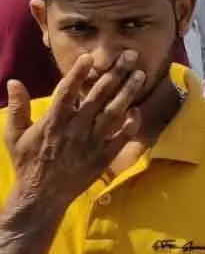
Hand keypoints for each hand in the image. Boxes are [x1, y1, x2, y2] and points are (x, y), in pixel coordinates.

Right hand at [5, 51, 144, 206]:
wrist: (41, 197)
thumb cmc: (28, 163)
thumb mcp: (14, 136)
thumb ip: (17, 108)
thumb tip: (14, 82)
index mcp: (52, 122)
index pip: (66, 92)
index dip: (78, 73)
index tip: (89, 57)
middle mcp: (74, 129)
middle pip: (98, 96)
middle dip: (115, 74)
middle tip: (130, 56)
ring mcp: (91, 143)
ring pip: (114, 112)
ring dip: (128, 92)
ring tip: (140, 75)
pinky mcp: (103, 157)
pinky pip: (122, 137)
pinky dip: (131, 124)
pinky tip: (138, 110)